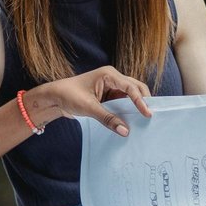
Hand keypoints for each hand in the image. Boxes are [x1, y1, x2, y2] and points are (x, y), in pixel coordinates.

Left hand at [30, 67, 152, 135]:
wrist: (54, 98)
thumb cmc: (68, 95)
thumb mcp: (88, 108)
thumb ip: (107, 119)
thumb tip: (125, 131)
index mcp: (109, 74)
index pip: (131, 87)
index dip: (141, 101)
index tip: (148, 114)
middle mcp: (113, 78)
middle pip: (135, 88)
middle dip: (143, 101)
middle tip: (150, 117)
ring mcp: (111, 87)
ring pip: (130, 96)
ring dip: (136, 107)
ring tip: (144, 120)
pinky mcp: (108, 96)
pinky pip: (123, 103)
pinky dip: (128, 111)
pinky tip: (131, 121)